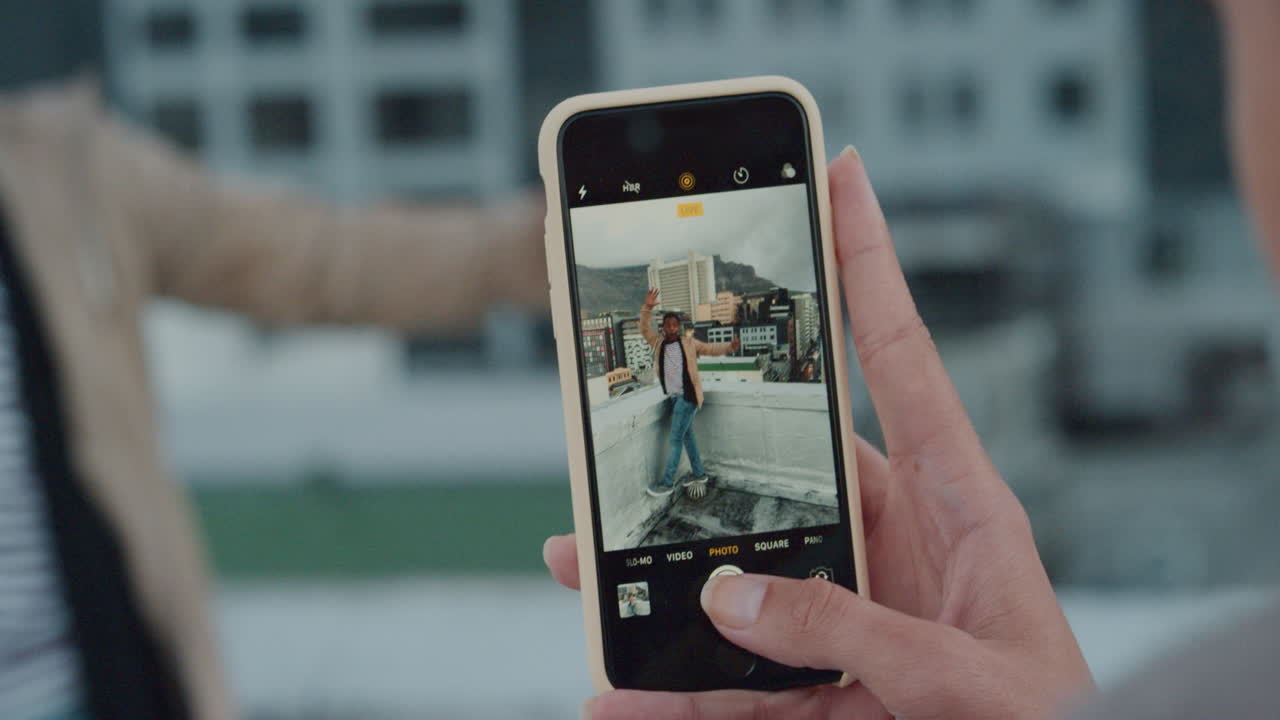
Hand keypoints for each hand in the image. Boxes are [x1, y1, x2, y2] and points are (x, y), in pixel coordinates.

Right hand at [543, 148, 1094, 718]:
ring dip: (662, 576)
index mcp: (959, 507)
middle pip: (783, 473)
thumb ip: (854, 631)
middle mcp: (898, 546)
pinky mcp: (830, 682)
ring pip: (739, 577)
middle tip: (635, 407)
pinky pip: (738, 681)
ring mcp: (856, 614)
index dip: (871, 268)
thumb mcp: (965, 676)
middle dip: (702, 447)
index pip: (902, 362)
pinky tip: (625, 692)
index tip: (842, 183)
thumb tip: (733, 599)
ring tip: (589, 568)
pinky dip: (677, 689)